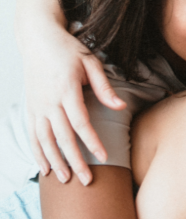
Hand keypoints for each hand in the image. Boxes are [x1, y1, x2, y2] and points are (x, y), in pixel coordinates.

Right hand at [24, 26, 125, 184]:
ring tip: (67, 179)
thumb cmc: (69, 50)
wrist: (39, 40)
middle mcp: (49, 102)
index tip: (104, 157)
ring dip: (56, 162)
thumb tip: (120, 107)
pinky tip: (45, 167)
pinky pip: (32, 136)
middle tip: (87, 180)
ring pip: (45, 141)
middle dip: (75, 161)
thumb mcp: (91, 62)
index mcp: (67, 90)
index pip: (81, 123)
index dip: (92, 142)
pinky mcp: (30, 109)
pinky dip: (38, 154)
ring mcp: (37, 107)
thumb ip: (104, 87)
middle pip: (63, 138)